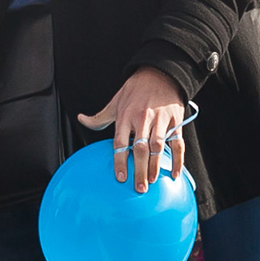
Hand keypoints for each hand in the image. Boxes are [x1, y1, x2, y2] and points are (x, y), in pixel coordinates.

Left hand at [78, 67, 186, 191]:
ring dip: (155, 166)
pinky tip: (174, 172)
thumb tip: (81, 119)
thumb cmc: (136, 89)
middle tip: (139, 188)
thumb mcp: (115, 101)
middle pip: (140, 148)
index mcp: (126, 115)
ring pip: (158, 146)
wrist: (160, 73)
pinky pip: (177, 142)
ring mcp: (160, 120)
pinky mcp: (175, 120)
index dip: (120, 161)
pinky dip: (178, 159)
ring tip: (152, 181)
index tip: (121, 177)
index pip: (121, 142)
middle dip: (139, 169)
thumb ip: (100, 117)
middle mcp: (143, 118)